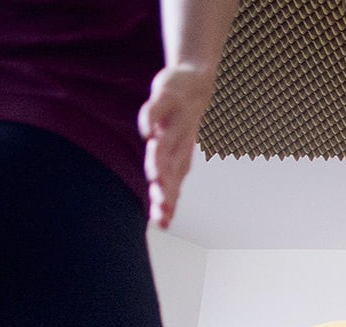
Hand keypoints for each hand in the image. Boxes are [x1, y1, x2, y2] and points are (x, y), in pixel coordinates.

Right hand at [138, 64, 215, 230]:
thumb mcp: (173, 153)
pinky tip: (147, 131)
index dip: (168, 203)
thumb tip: (162, 220)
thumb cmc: (181, 125)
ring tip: (154, 176)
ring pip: (167, 142)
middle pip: (171, 168)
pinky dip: (152, 118)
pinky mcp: (167, 96)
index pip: (174, 185)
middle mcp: (179, 143)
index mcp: (179, 158)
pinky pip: (158, 108)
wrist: (198, 84)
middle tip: (162, 204)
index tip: (162, 223)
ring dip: (161, 159)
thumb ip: (165, 181)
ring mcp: (174, 119)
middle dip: (167, 187)